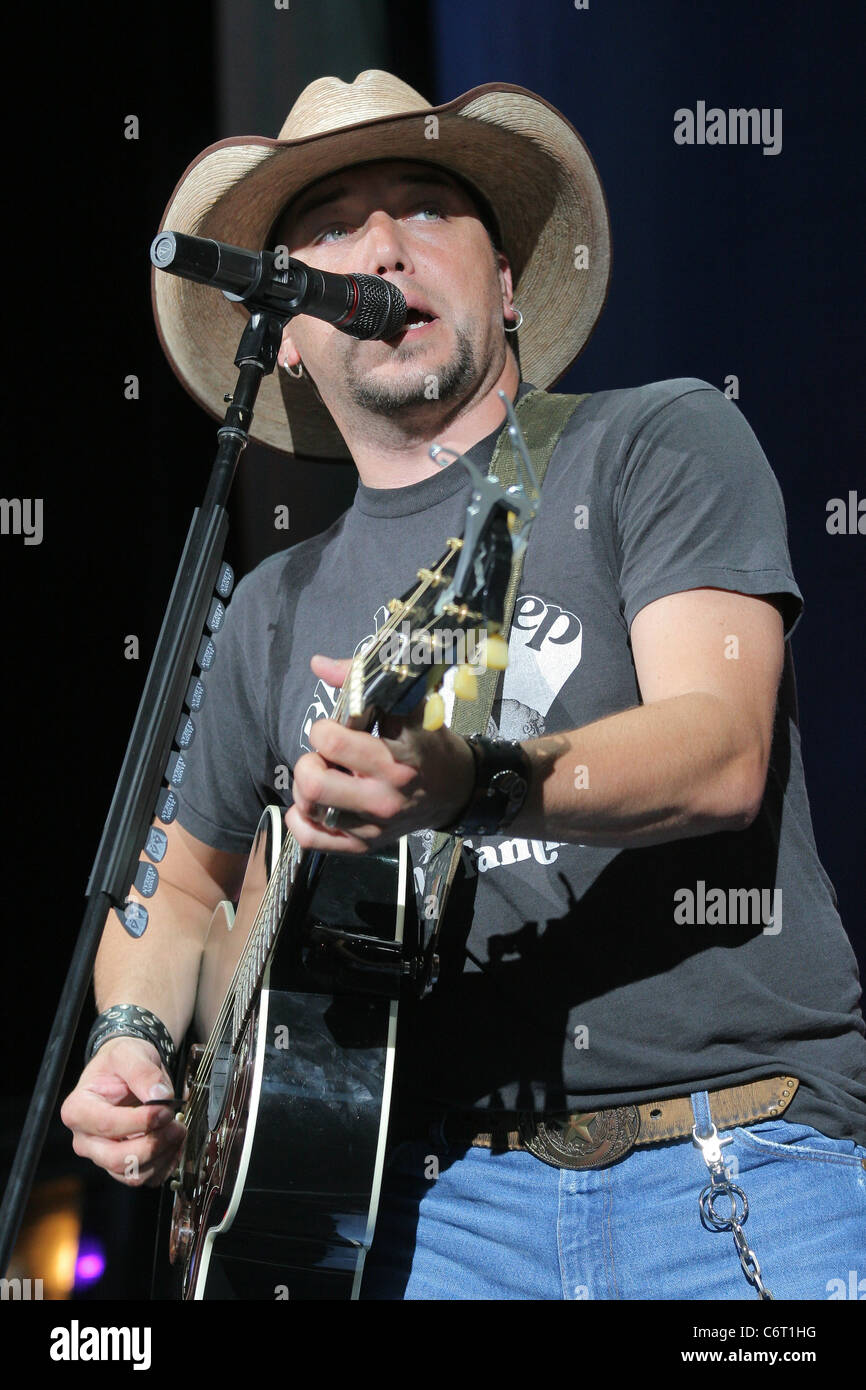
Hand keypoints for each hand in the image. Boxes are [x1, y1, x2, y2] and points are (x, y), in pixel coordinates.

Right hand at [60, 1037, 185, 1187]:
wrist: (125, 1071)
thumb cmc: (120, 1062)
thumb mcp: (129, 1053)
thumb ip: (143, 1071)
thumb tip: (160, 1095)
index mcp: (78, 1110)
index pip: (107, 1126)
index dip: (140, 1122)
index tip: (165, 1109)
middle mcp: (85, 1139)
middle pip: (117, 1159)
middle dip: (153, 1144)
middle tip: (176, 1124)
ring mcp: (102, 1156)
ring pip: (132, 1174)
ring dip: (162, 1155)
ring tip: (178, 1129)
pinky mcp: (121, 1166)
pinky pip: (145, 1178)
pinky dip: (165, 1165)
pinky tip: (174, 1143)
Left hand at [285, 653, 475, 853]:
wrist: (456, 792)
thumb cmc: (429, 745)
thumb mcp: (410, 709)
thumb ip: (362, 683)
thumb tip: (319, 664)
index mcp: (395, 760)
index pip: (333, 742)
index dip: (324, 729)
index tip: (336, 728)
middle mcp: (383, 798)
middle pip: (313, 782)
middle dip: (309, 761)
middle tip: (325, 756)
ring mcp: (372, 826)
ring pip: (308, 808)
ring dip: (305, 788)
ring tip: (324, 777)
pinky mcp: (363, 845)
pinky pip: (310, 839)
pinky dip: (301, 820)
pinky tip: (315, 804)